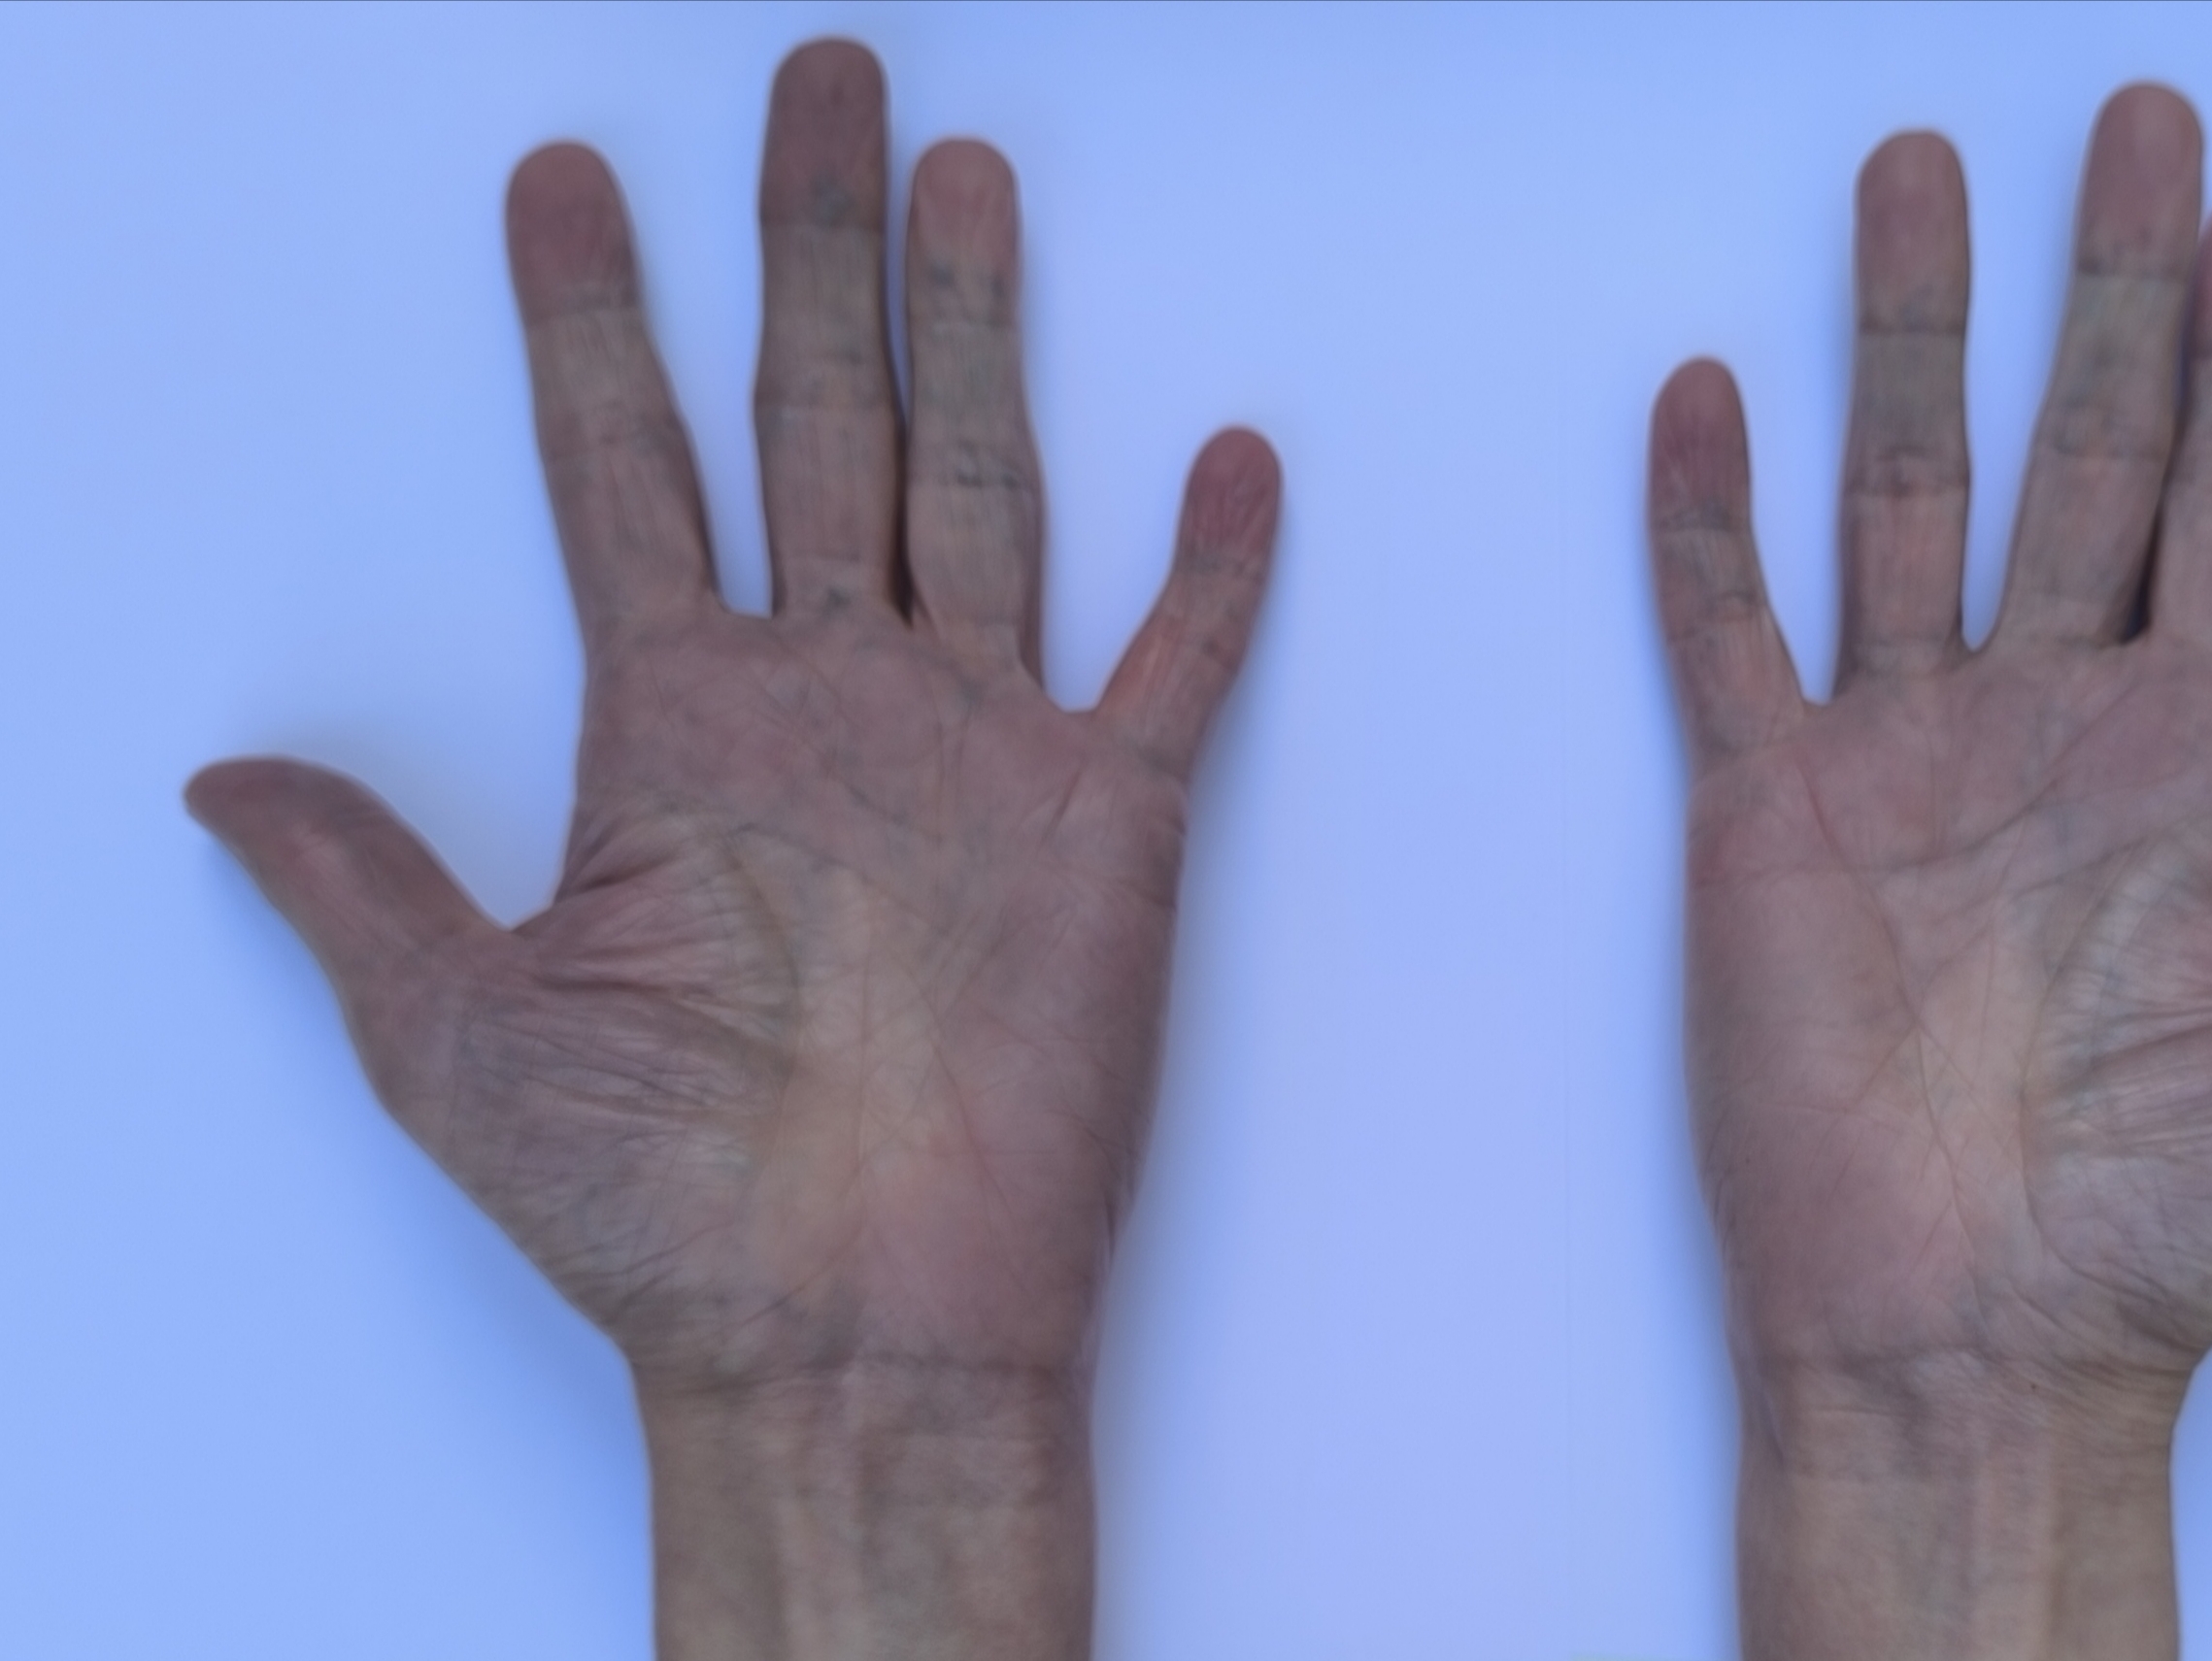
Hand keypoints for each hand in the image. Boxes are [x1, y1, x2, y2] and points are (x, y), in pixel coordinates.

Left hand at [189, 41, 1277, 1658]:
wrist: (849, 1332)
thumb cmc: (658, 1211)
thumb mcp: (457, 1036)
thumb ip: (361, 883)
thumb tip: (220, 779)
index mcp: (678, 730)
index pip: (622, 472)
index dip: (584, 323)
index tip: (557, 183)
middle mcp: (828, 706)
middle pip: (820, 421)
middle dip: (809, 248)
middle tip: (814, 84)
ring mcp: (971, 750)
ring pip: (980, 487)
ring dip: (976, 334)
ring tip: (962, 181)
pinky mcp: (1104, 826)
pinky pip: (1172, 666)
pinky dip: (1210, 569)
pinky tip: (1228, 454)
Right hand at [1649, 87, 2211, 1658]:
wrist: (1961, 1334)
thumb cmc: (2159, 1232)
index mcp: (2191, 768)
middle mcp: (2045, 729)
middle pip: (2083, 454)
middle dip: (2106, 286)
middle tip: (2131, 127)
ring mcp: (1901, 755)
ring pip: (1904, 496)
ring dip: (1910, 337)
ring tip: (1915, 180)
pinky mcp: (1765, 809)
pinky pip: (1729, 630)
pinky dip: (1710, 519)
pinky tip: (1713, 400)